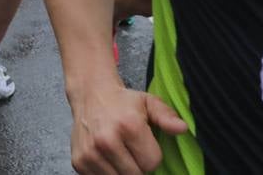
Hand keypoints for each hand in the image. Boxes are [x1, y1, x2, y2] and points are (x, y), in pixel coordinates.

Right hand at [69, 85, 186, 174]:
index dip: (152, 156)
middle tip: (133, 151)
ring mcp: (91, 153)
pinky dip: (108, 173)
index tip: (146, 145)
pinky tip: (108, 158)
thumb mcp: (149, 103)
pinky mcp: (79, 162)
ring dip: (123, 171)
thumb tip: (183, 129)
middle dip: (138, 166)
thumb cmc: (123, 102)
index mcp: (128, 126)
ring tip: (121, 154)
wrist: (90, 95)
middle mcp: (107, 140)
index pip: (151, 163)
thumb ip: (167, 117)